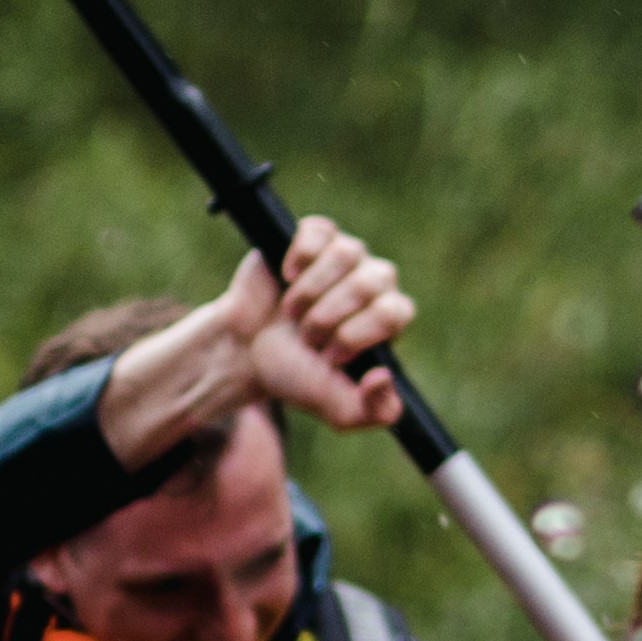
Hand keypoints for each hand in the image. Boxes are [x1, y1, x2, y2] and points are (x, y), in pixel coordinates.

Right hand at [228, 216, 411, 433]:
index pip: (393, 313)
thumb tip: (385, 377)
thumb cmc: (300, 375)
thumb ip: (375, 410)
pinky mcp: (315, 236)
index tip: (329, 356)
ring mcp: (347, 255)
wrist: (248, 352)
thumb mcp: (340, 409)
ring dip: (310, 291)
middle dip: (328, 317)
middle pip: (369, 283)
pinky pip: (318, 231)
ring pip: (346, 253)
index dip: (356, 335)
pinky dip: (299, 257)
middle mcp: (375, 282)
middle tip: (307, 336)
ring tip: (293, 312)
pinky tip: (288, 276)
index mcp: (390, 318)